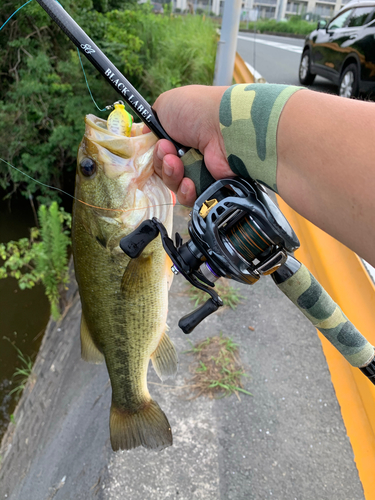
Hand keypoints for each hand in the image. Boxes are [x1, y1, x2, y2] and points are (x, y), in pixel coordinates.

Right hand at [144, 85, 232, 205]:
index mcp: (180, 136)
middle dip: (161, 164)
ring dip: (171, 176)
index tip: (157, 146)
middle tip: (169, 154)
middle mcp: (190, 153)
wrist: (223, 126)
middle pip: (164, 171)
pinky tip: (189, 182)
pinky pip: (190, 198)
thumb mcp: (166, 105)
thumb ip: (152, 121)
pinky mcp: (210, 187)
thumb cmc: (196, 110)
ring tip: (178, 165)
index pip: (159, 154)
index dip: (154, 154)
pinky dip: (186, 192)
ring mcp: (201, 171)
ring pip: (174, 185)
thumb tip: (145, 132)